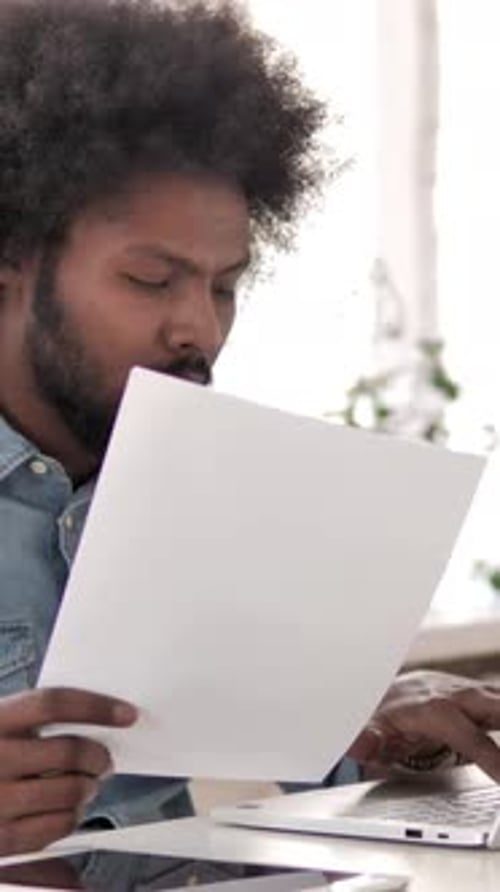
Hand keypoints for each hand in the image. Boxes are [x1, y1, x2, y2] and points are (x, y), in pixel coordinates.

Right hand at [0, 687, 136, 855]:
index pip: (53, 702)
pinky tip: (67, 810)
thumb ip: (28, 721)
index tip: (125, 713)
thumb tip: (93, 717)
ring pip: (71, 789)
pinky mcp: (1, 837)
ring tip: (86, 786)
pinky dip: (72, 816)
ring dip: (89, 788)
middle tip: (104, 760)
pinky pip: (58, 824)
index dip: (96, 706)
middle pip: (70, 750)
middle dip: (99, 756)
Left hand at [348, 670, 499, 780]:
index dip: (494, 759)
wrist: (393, 688)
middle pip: (499, 707)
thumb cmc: (386, 712)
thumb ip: (367, 740)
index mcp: (436, 710)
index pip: (472, 738)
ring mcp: (476, 695)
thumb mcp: (372, 728)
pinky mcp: (486, 698)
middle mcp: (461, 697)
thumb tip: (359, 745)